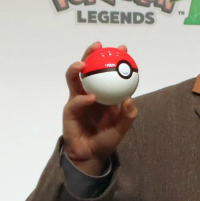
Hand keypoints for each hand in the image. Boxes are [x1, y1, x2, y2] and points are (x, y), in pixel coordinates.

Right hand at [62, 41, 138, 176]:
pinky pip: (76, 101)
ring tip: (83, 64)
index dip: (114, 59)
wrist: (93, 154)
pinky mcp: (69, 111)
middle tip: (99, 46)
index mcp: (105, 93)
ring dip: (77, 69)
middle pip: (88, 69)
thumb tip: (129, 98)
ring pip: (74, 79)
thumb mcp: (123, 126)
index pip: (108, 72)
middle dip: (91, 54)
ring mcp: (78, 100)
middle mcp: (90, 92)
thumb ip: (128, 114)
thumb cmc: (107, 138)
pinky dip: (83, 99)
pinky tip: (91, 97)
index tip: (123, 49)